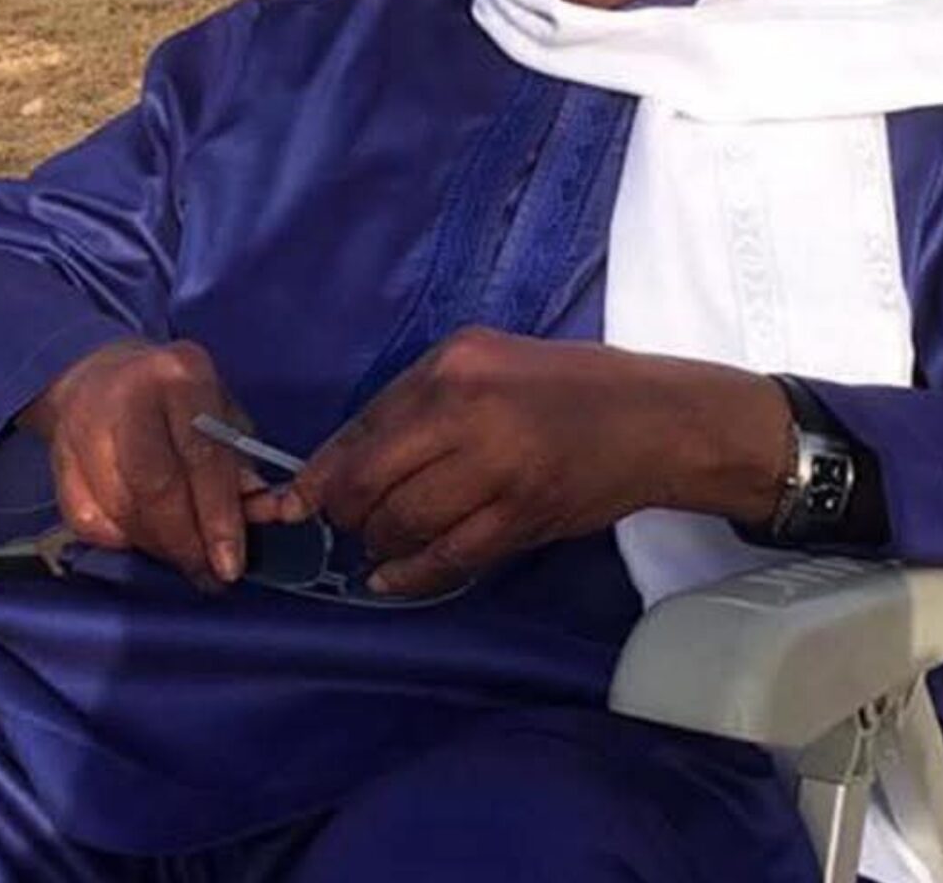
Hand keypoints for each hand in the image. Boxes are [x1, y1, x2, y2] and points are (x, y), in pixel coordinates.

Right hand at [18, 338, 256, 590]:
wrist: (94, 375)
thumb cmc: (172, 397)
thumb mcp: (219, 409)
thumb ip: (240, 461)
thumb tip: (256, 513)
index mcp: (179, 376)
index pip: (202, 456)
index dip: (218, 518)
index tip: (230, 563)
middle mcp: (128, 397)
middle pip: (155, 487)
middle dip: (185, 542)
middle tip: (206, 572)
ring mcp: (84, 428)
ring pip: (122, 511)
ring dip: (158, 547)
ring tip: (183, 558)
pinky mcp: (58, 461)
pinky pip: (91, 523)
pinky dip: (123, 541)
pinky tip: (144, 538)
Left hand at [261, 327, 791, 597]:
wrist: (654, 419)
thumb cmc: (562, 385)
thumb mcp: (483, 362)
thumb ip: (414, 404)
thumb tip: (340, 459)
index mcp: (452, 367)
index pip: (362, 428)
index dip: (317, 475)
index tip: (288, 503)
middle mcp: (468, 413)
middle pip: (370, 481)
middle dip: (343, 512)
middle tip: (344, 522)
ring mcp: (497, 469)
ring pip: (402, 522)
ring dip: (376, 542)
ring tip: (377, 542)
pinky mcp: (522, 518)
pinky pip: (446, 559)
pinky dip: (407, 576)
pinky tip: (389, 578)